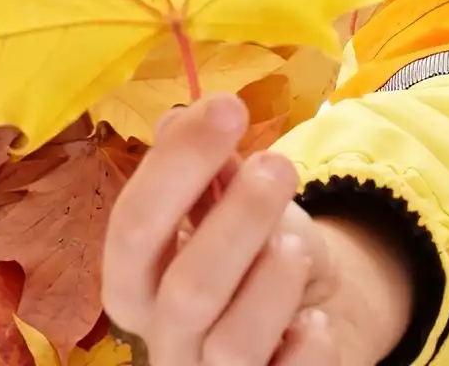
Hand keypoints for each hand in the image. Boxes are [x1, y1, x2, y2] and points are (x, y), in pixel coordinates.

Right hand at [102, 93, 415, 364]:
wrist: (311, 312)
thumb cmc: (255, 253)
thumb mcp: (229, 200)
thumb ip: (201, 165)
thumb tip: (179, 117)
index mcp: (135, 283)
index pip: (133, 227)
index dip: (176, 165)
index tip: (227, 107)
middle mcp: (163, 339)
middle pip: (184, 290)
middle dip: (236, 220)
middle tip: (278, 167)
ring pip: (230, 343)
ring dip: (271, 283)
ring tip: (295, 245)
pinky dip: (306, 348)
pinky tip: (315, 320)